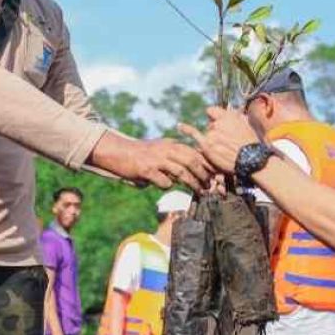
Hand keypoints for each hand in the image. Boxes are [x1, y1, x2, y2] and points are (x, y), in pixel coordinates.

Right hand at [90, 133, 211, 190]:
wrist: (119, 152)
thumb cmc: (143, 154)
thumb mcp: (162, 149)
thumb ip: (177, 156)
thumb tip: (195, 169)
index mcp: (172, 144)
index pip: (195, 152)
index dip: (207, 164)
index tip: (215, 174)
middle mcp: (166, 149)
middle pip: (192, 161)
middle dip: (203, 175)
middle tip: (209, 185)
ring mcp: (156, 159)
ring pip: (181, 172)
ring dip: (193, 183)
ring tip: (200, 191)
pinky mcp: (146, 170)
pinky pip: (163, 181)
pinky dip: (168, 186)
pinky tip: (166, 186)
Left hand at [177, 107, 258, 175]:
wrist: (251, 159)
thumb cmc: (251, 143)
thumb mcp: (245, 123)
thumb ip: (235, 115)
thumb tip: (231, 108)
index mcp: (227, 115)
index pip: (212, 112)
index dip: (216, 119)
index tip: (221, 126)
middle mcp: (218, 122)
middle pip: (210, 125)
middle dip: (216, 131)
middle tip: (227, 142)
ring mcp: (211, 134)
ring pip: (207, 134)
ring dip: (213, 140)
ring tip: (225, 149)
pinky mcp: (207, 145)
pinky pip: (194, 134)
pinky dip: (186, 129)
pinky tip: (180, 126)